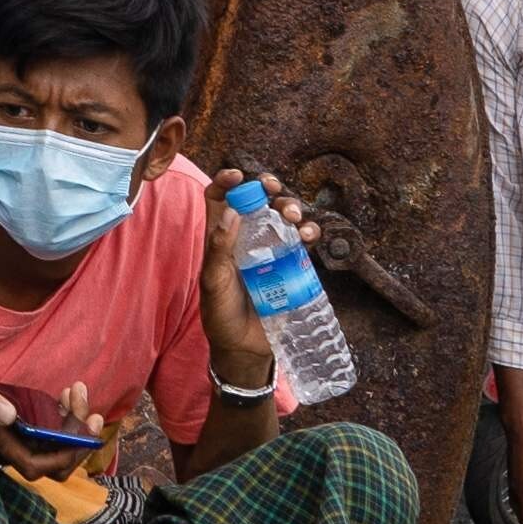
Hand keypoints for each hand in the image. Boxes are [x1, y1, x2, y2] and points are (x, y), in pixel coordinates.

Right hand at [0, 359, 89, 478]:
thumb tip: (7, 414)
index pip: (42, 466)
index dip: (69, 453)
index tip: (86, 423)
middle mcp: (9, 448)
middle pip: (55, 463)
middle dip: (77, 438)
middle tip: (88, 406)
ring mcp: (12, 442)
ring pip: (53, 448)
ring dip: (72, 425)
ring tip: (75, 391)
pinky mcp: (13, 432)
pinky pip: (46, 436)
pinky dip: (61, 419)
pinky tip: (62, 395)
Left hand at [199, 164, 311, 384]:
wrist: (246, 349)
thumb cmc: (222, 316)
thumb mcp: (214, 284)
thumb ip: (219, 250)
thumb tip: (231, 213)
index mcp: (220, 240)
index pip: (218, 201)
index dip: (225, 183)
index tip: (237, 174)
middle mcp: (245, 241)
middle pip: (256, 202)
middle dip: (266, 188)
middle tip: (272, 188)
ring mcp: (270, 252)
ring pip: (282, 218)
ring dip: (290, 207)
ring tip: (291, 216)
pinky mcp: (291, 266)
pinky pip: (301, 242)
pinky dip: (308, 231)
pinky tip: (308, 235)